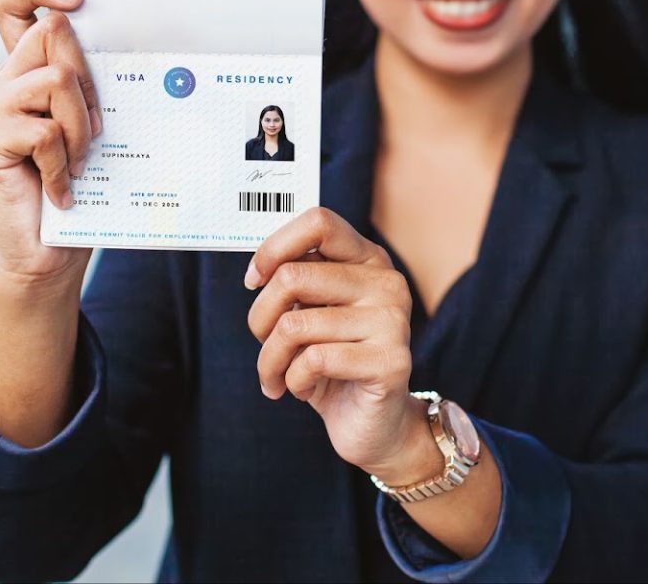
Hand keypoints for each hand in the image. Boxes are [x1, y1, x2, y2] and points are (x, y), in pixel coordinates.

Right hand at [0, 0, 100, 288]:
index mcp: (24, 72)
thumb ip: (86, 87)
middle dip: (88, 80)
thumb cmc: (80, 188)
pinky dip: (65, 165)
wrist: (47, 252)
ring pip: (55, 80)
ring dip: (82, 127)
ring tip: (80, 163)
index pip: (13, 6)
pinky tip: (63, 191)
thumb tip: (121, 46)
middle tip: (94, 131)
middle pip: (50, 35)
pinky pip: (44, 132)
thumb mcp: (89, 127)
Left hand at [245, 208, 435, 480]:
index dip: (275, 247)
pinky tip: (304, 390)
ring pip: (295, 325)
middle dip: (260, 318)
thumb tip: (259, 271)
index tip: (255, 280)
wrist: (373, 426)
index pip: (319, 222)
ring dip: (270, 360)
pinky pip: (313, 360)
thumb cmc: (333, 364)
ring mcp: (393, 321)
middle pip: (293, 277)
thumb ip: (296, 282)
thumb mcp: (312, 313)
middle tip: (264, 344)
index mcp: (368, 260)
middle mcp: (386, 282)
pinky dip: (293, 381)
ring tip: (277, 377)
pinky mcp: (391, 361)